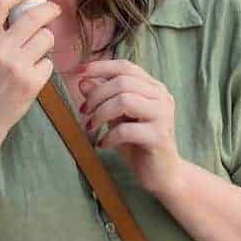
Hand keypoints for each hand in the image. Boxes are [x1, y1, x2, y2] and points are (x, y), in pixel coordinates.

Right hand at [0, 0, 59, 146]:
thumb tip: (18, 11)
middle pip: (34, 16)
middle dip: (49, 9)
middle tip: (54, 10)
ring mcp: (17, 66)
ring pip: (46, 38)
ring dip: (45, 42)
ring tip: (35, 53)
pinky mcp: (31, 82)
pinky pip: (48, 63)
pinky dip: (43, 67)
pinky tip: (31, 76)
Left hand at [78, 60, 183, 195]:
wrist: (162, 174)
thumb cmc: (138, 143)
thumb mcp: (117, 117)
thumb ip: (104, 98)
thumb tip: (82, 81)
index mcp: (153, 87)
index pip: (125, 66)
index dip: (99, 67)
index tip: (77, 72)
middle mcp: (161, 96)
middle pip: (122, 82)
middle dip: (96, 95)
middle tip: (83, 112)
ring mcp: (163, 115)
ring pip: (125, 100)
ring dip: (100, 113)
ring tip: (91, 127)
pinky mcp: (159, 136)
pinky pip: (126, 129)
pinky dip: (109, 136)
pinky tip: (103, 144)